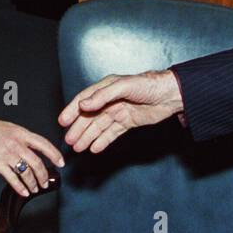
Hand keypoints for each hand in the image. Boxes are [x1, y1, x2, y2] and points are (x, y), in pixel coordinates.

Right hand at [0, 112, 65, 197]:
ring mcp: (7, 154)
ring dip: (33, 183)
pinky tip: (24, 192)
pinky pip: (12, 178)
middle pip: (37, 162)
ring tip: (35, 188)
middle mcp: (17, 143)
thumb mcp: (10, 128)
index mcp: (21, 133)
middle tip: (45, 182)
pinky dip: (20, 187)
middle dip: (43, 175)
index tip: (61, 163)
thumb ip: (22, 138)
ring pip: (26, 172)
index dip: (54, 154)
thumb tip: (33, 148)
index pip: (44, 144)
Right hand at [58, 70, 183, 153]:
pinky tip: (95, 148)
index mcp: (106, 88)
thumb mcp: (124, 86)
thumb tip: (83, 104)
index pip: (84, 100)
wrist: (170, 95)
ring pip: (99, 127)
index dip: (72, 110)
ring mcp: (118, 111)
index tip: (62, 121)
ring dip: (88, 137)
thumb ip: (103, 95)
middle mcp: (110, 100)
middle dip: (78, 129)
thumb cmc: (148, 84)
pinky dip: (103, 141)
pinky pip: (112, 133)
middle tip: (68, 141)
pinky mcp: (127, 122)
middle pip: (90, 116)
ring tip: (78, 148)